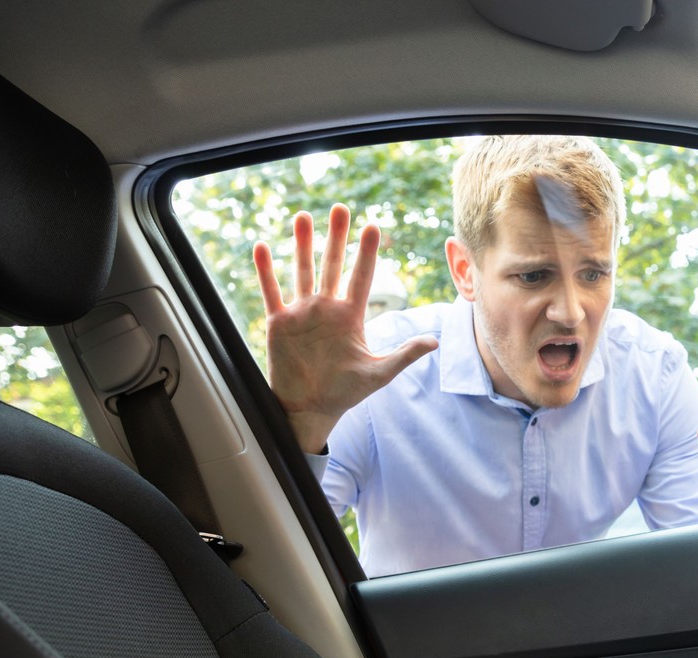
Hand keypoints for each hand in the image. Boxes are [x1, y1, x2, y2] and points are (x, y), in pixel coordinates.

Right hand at [252, 204, 435, 454]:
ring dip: (302, 245)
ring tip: (303, 216)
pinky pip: (272, 292)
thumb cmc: (345, 392)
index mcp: (351, 317)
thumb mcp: (379, 374)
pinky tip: (262, 247)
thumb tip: (434, 342)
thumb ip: (404, 355)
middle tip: (340, 208)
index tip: (373, 226)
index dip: (366, 253)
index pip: (362, 277)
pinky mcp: (279, 322)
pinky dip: (266, 271)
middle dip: (336, 237)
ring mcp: (302, 313)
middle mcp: (327, 309)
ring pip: (302, 271)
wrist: (312, 409)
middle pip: (333, 265)